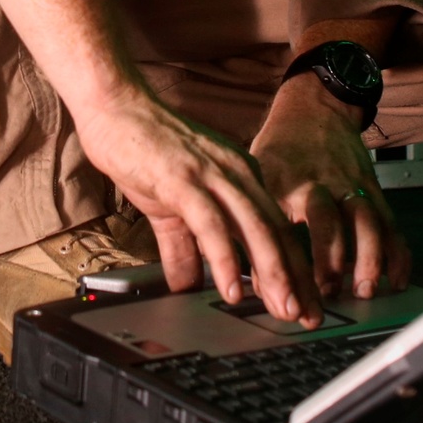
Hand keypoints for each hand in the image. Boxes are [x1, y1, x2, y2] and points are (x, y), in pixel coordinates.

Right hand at [0, 0, 321, 327]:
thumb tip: (186, 285)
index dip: (292, 267)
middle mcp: (236, 173)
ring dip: (272, 271)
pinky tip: (231, 289)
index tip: (303, 300)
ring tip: (283, 307)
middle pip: (277, 230)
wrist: (115, 107)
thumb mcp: (171, 204)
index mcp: (241, 175)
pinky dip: (225, 259)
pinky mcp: (183, 179)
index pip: (276, 227)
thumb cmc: (144, 150)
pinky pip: (212, 225)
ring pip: (254, 227)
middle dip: (295, 276)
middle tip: (307, 314)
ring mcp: (212, 174)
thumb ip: (182, 246)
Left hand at [250, 70, 411, 300]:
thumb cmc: (280, 149)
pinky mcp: (372, 187)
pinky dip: (397, 252)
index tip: (285, 302)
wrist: (315, 106)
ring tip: (365, 290)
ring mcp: (349, 183)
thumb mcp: (256, 176)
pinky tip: (396, 279)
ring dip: (368, 257)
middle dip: (329, 262)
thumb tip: (252, 282)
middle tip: (326, 296)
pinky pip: (390, 222)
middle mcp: (318, 182)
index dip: (283, 268)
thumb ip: (253, 225)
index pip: (280, 229)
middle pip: (326, 222)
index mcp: (282, 181)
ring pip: (366, 220)